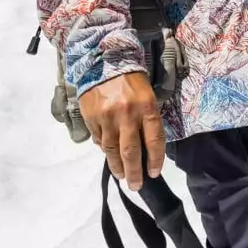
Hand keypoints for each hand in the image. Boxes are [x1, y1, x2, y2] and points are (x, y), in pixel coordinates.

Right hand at [78, 71, 164, 190]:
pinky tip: (108, 154)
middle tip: (136, 186)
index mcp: (147, 106)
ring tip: (122, 176)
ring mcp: (108, 117)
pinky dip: (104, 149)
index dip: (155, 159)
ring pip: (112, 151)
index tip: (154, 173)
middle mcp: (128, 114)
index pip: (154, 140)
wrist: (104, 62)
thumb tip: (145, 148)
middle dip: (135, 173)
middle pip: (131, 152)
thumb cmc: (131, 80)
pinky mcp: (92, 118)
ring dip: (118, 167)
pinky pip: (99, 140)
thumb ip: (147, 119)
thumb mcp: (147, 95)